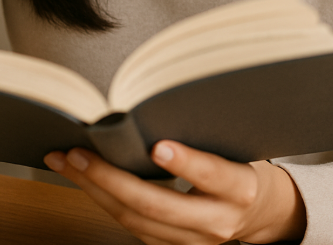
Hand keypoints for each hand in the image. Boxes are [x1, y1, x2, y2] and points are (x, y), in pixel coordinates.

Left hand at [44, 141, 305, 243]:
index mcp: (240, 188)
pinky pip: (133, 228)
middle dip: (110, 179)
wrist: (266, 213)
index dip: (185, 163)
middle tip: (78, 153)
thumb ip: (208, 133)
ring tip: (66, 162)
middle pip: (158, 206)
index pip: (212, 174)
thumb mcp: (241, 145)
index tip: (158, 146)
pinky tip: (84, 181)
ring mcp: (195, 242)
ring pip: (136, 221)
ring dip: (95, 191)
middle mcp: (217, 221)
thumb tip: (155, 102)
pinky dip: (104, 202)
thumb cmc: (247, 166)